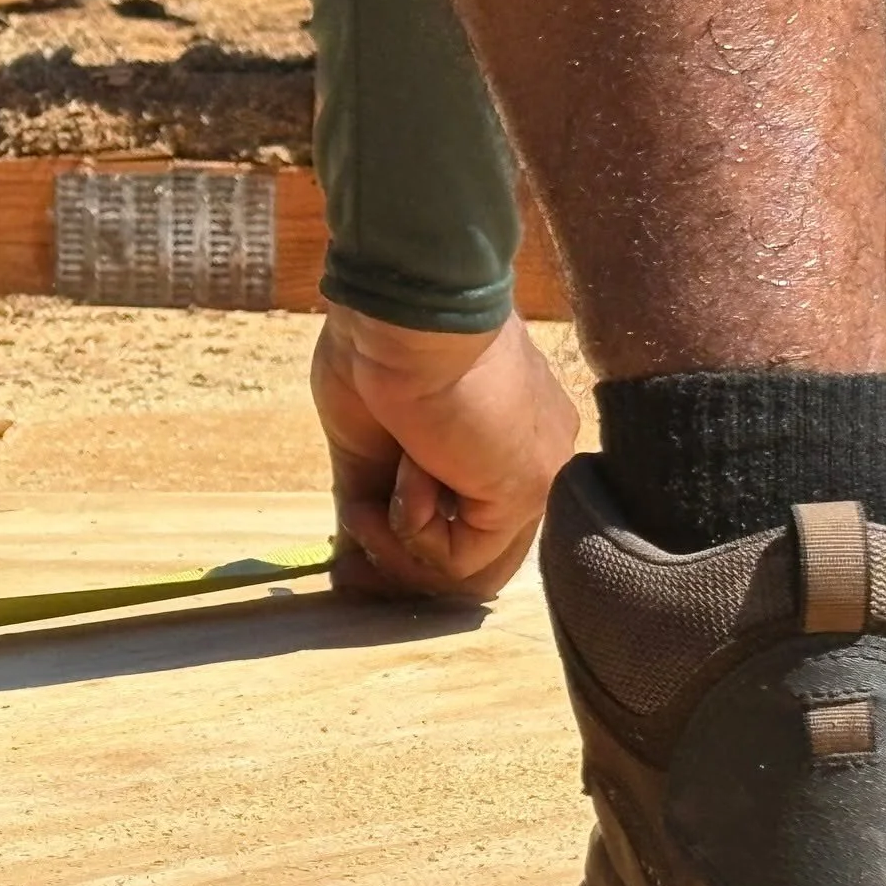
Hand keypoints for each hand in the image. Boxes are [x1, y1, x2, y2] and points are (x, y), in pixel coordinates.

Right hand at [313, 307, 577, 599]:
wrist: (401, 313)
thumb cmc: (380, 348)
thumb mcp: (369, 438)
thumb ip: (372, 496)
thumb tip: (349, 565)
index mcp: (503, 432)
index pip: (472, 522)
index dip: (408, 550)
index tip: (352, 561)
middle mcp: (532, 455)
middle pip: (476, 556)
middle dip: (403, 569)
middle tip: (351, 572)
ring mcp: (535, 474)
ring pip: (471, 567)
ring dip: (402, 548)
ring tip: (368, 504)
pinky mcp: (524, 488)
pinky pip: (461, 558)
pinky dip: (413, 532)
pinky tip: (404, 478)